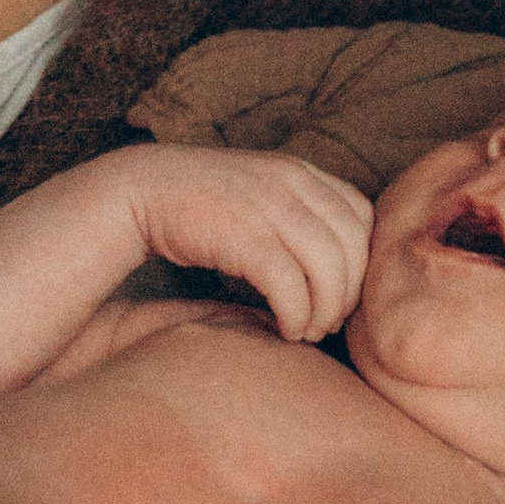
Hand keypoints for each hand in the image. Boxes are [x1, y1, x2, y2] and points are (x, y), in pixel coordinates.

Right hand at [120, 146, 370, 343]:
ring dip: (324, 311)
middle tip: (328, 322)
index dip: (362, 259)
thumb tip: (338, 270)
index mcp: (301, 172)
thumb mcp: (262, 194)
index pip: (362, 216)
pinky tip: (286, 329)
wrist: (142, 190)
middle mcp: (293, 184)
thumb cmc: (205, 205)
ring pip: (329, 270)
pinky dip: (296, 316)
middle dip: (347, 294)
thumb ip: (300, 215)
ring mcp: (270, 207)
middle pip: (353, 248)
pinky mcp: (245, 237)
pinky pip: (291, 286)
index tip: (341, 290)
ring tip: (307, 331)